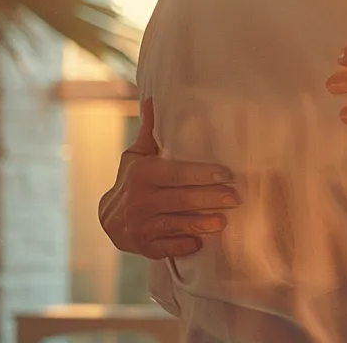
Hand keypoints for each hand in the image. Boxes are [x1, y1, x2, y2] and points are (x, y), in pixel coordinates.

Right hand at [98, 98, 239, 258]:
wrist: (109, 219)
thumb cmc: (133, 180)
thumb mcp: (137, 156)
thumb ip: (150, 132)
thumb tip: (152, 98)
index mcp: (141, 173)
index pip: (175, 173)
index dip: (201, 174)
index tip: (226, 174)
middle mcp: (138, 199)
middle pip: (180, 199)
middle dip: (209, 198)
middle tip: (237, 198)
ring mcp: (140, 225)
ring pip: (175, 223)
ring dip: (200, 223)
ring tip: (224, 221)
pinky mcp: (143, 247)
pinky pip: (166, 247)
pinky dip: (182, 245)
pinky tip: (199, 243)